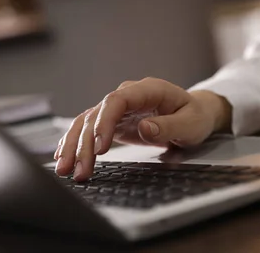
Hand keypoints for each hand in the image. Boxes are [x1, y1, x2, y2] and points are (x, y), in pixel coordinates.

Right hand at [53, 78, 231, 180]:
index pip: (117, 101)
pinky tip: (64, 157)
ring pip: (87, 122)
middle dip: (84, 143)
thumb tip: (144, 128)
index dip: (105, 122)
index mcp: (148, 90)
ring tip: (65, 170)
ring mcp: (118, 107)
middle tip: (79, 170)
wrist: (195, 113)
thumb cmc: (195, 117)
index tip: (100, 148)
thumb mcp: (191, 124)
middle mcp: (128, 95)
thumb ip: (168, 126)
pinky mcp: (113, 120)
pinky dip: (75, 142)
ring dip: (74, 145)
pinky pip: (89, 129)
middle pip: (97, 114)